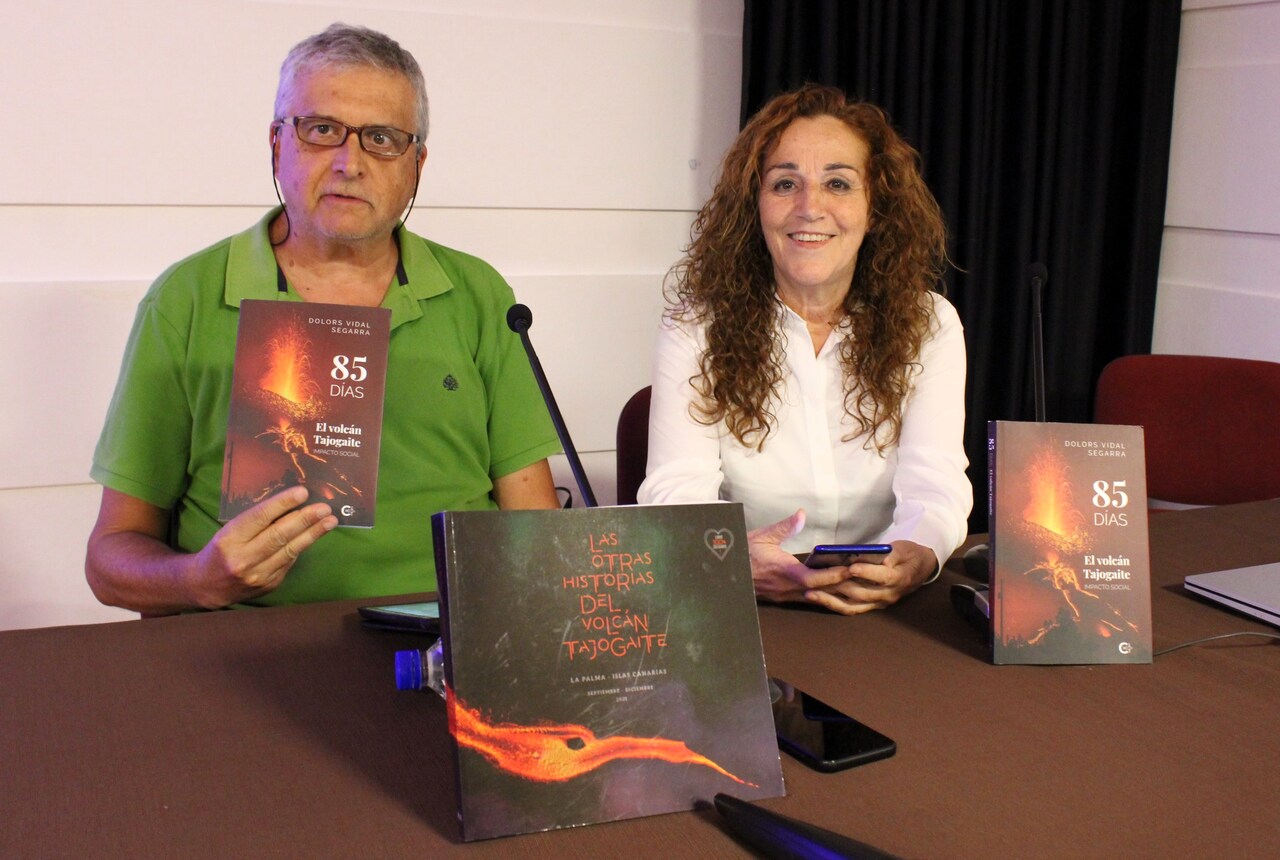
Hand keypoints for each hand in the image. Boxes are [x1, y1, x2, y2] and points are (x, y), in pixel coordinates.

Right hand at [190, 486, 336, 607]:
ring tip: (330, 521)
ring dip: (313, 534)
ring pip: (290, 551)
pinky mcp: (270, 585)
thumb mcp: (229, 530)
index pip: (260, 518)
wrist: (206, 585)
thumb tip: (290, 503)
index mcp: (229, 539)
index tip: (303, 492)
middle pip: (279, 536)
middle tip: (324, 508)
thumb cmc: (220, 549)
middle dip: (305, 520)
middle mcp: (243, 559)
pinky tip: (313, 535)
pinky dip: (302, 547)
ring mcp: (258, 575)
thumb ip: (255, 520)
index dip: (283, 504)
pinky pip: (290, 562)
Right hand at [748, 509, 854, 604]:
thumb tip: (801, 514)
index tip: (852, 568)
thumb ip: (784, 527)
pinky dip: (824, 595)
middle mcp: (787, 588)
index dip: (835, 575)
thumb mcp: (762, 536)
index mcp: (784, 572)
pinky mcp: (783, 599)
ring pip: (817, 598)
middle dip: (842, 585)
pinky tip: (836, 591)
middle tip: (863, 577)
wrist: (724, 573)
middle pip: (822, 591)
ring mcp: (785, 596)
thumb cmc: (743, 553)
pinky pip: (809, 600)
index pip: (815, 578)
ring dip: (835, 592)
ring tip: (856, 584)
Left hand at [806, 540, 938, 614]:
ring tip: (811, 593)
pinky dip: (834, 605)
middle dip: (839, 586)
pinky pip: (851, 609)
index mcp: (899, 578)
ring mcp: (879, 603)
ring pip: (852, 605)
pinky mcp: (872, 606)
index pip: (882, 577)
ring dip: (831, 600)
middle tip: (819, 580)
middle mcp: (888, 595)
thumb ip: (890, 553)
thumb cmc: (910, 555)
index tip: (851, 567)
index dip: (867, 572)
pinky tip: (818, 599)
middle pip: (861, 593)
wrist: (922, 569)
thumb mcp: (904, 549)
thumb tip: (872, 555)